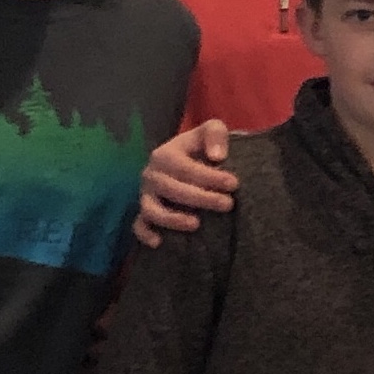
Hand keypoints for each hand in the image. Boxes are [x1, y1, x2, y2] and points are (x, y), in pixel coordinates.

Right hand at [130, 121, 236, 248]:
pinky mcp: (144, 213)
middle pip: (172, 189)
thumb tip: (217, 156)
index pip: (185, 168)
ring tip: (197, 224)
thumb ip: (215, 134)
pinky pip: (139, 225)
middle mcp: (151, 175)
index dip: (209, 177)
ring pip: (152, 210)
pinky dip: (145, 233)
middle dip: (201, 198)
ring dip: (173, 219)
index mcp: (164, 154)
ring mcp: (146, 196)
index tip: (234, 184)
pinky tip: (159, 242)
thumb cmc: (201, 147)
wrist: (189, 161)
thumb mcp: (210, 131)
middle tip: (228, 204)